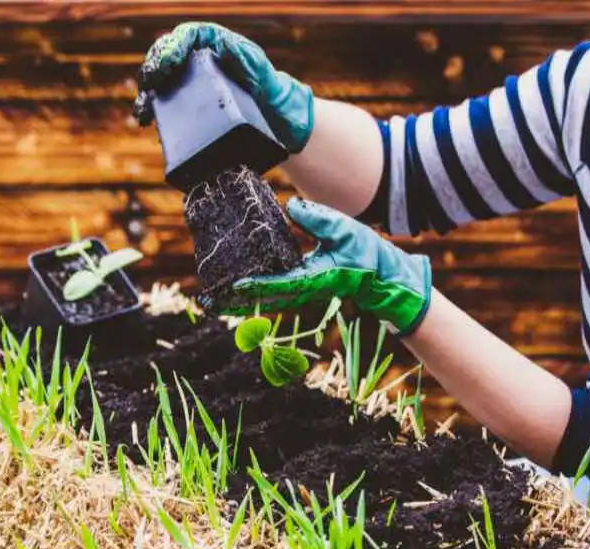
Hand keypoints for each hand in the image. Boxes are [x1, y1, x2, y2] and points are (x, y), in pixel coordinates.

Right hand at [134, 22, 314, 153]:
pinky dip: (151, 106)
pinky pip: (164, 98)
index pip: (189, 35)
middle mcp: (201, 57)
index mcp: (217, 44)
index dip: (173, 45)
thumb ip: (247, 58)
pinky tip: (146, 118)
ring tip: (144, 106)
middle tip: (149, 83)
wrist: (276, 117)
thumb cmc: (271, 90)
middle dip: (154, 66)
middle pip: (168, 53)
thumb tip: (226, 46)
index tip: (167, 63)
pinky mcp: (189, 99)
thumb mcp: (262, 72)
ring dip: (147, 88)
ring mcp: (193, 78)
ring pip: (161, 75)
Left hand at [216, 198, 431, 334]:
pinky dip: (251, 295)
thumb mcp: (344, 229)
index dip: (254, 285)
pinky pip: (271, 295)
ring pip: (264, 300)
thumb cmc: (365, 254)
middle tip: (208, 300)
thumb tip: (291, 207)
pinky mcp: (301, 289)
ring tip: (213, 300)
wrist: (381, 276)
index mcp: (313, 278)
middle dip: (235, 300)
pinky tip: (235, 292)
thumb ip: (318, 219)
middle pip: (263, 298)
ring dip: (239, 301)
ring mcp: (301, 292)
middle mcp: (303, 289)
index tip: (233, 285)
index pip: (278, 283)